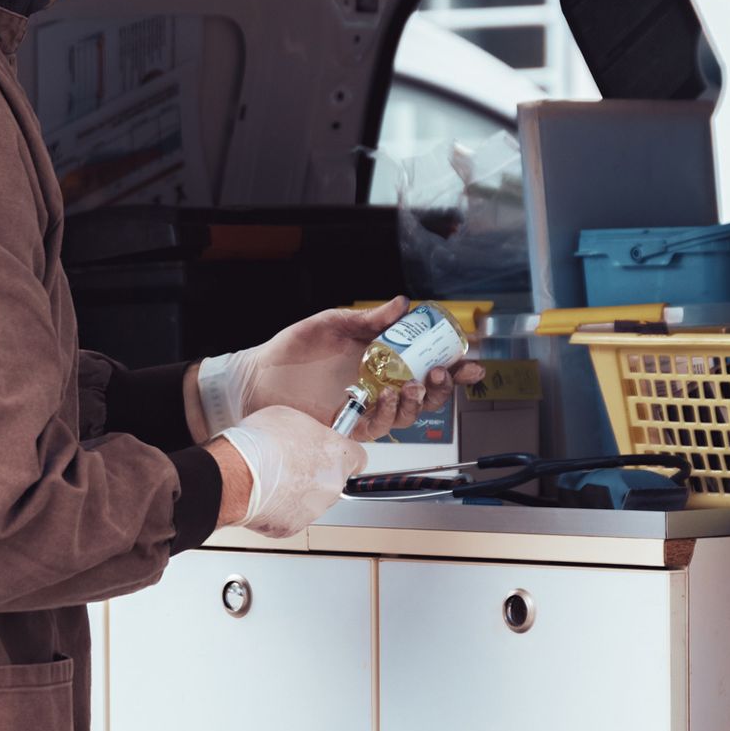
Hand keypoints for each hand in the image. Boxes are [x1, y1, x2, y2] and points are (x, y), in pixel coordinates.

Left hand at [193, 301, 481, 440]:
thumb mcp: (335, 324)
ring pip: (407, 415)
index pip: (426, 366)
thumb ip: (370, 319)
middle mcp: (380, 387)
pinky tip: (387, 395)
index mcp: (383, 361)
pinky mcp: (349, 426)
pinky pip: (378, 426)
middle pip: (425, 395)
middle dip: (442, 387)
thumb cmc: (295, 350)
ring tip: (413, 384)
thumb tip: (403, 304)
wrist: (260, 375)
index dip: (452, 366)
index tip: (469, 362)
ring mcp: (365, 409)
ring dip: (417, 401)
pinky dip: (388, 412)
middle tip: (442, 373)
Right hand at [210, 406, 365, 538]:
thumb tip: (306, 434)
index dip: (342, 453)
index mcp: (337, 455)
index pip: (358, 457)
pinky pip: (289, 516)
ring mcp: (312, 510)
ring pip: (312, 501)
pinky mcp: (291, 527)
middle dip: (317, 473)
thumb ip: (308, 430)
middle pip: (333, 481)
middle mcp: (331, 486)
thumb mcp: (290, 417)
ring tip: (272, 478)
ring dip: (298, 492)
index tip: (332, 452)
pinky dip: (279, 508)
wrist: (234, 475)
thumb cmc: (258, 444)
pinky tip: (263, 493)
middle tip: (292, 462)